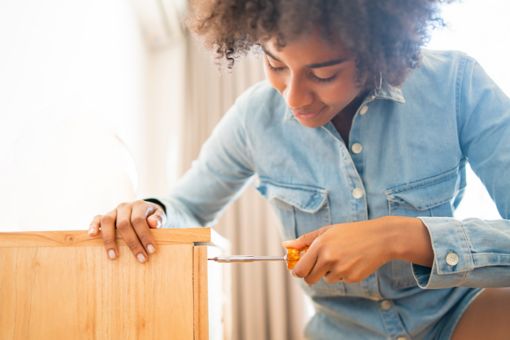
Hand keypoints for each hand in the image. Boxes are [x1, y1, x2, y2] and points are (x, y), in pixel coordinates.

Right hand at [88, 200, 166, 262]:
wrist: (144, 210)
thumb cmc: (152, 217)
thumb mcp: (159, 216)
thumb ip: (158, 219)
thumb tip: (153, 223)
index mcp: (139, 205)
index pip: (139, 221)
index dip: (145, 236)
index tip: (151, 251)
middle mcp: (124, 207)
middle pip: (124, 224)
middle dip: (132, 243)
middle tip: (141, 259)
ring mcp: (113, 211)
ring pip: (107, 222)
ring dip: (110, 240)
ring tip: (114, 256)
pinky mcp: (104, 216)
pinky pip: (96, 219)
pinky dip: (93, 226)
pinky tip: (92, 235)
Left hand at [281, 217, 398, 284]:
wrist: (380, 238)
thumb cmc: (351, 232)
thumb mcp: (327, 231)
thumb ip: (304, 240)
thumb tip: (285, 245)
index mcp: (320, 246)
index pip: (300, 269)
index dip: (297, 272)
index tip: (298, 271)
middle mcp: (329, 259)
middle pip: (310, 279)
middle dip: (311, 275)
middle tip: (319, 266)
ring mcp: (341, 270)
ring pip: (326, 280)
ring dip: (329, 273)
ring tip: (342, 257)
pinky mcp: (352, 278)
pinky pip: (340, 280)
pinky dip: (343, 274)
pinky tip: (352, 261)